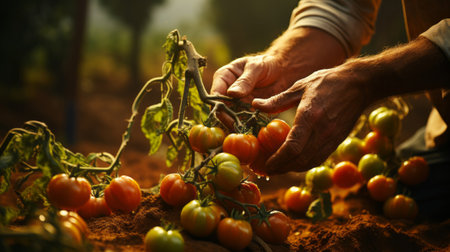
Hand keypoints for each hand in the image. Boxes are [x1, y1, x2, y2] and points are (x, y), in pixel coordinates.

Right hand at [210, 27, 346, 129]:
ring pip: (230, 117)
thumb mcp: (256, 68)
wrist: (282, 70)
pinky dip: (246, 127)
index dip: (218, 104)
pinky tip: (252, 130)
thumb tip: (232, 93)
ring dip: (236, 125)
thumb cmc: (267, 63)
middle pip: (220, 108)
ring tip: (244, 131)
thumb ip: (245, 81)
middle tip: (237, 126)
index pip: (215, 93)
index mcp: (224, 77)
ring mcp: (236, 103)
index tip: (227, 113)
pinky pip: (242, 121)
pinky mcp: (246, 111)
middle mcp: (226, 91)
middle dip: (227, 118)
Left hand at [252, 65, 369, 173]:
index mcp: (310, 116)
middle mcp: (322, 131)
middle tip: (268, 169)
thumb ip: (277, 100)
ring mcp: (332, 138)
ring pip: (310, 162)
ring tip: (279, 168)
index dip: (277, 160)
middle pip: (300, 159)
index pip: (292, 147)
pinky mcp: (338, 140)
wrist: (360, 84)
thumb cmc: (327, 82)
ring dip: (293, 169)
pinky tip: (295, 161)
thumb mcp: (299, 86)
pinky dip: (305, 164)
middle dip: (282, 168)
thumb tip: (255, 105)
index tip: (266, 164)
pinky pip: (319, 158)